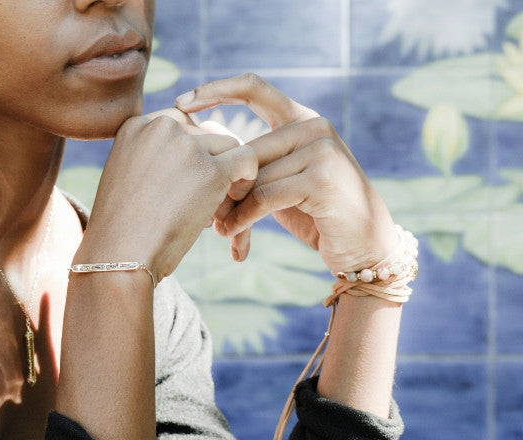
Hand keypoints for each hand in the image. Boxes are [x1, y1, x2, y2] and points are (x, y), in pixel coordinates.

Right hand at [78, 113, 257, 282]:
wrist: (118, 255)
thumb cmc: (121, 229)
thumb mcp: (127, 177)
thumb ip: (154, 158)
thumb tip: (201, 157)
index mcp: (136, 124)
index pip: (180, 124)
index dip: (188, 154)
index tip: (180, 185)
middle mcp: (161, 126)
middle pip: (205, 133)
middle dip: (207, 164)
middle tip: (196, 202)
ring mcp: (187, 146)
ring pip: (228, 145)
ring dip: (226, 174)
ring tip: (212, 209)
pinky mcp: (211, 170)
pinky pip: (247, 159)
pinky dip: (247, 179)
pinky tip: (234, 202)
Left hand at [175, 73, 398, 273]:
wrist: (364, 246)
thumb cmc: (315, 214)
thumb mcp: (280, 181)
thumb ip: (253, 163)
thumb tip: (201, 154)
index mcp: (302, 118)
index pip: (253, 87)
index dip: (215, 90)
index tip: (180, 102)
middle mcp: (314, 126)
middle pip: (245, 149)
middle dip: (220, 183)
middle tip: (207, 214)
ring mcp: (321, 150)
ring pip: (252, 175)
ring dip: (230, 207)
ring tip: (220, 229)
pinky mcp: (321, 179)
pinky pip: (263, 196)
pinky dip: (243, 218)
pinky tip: (232, 234)